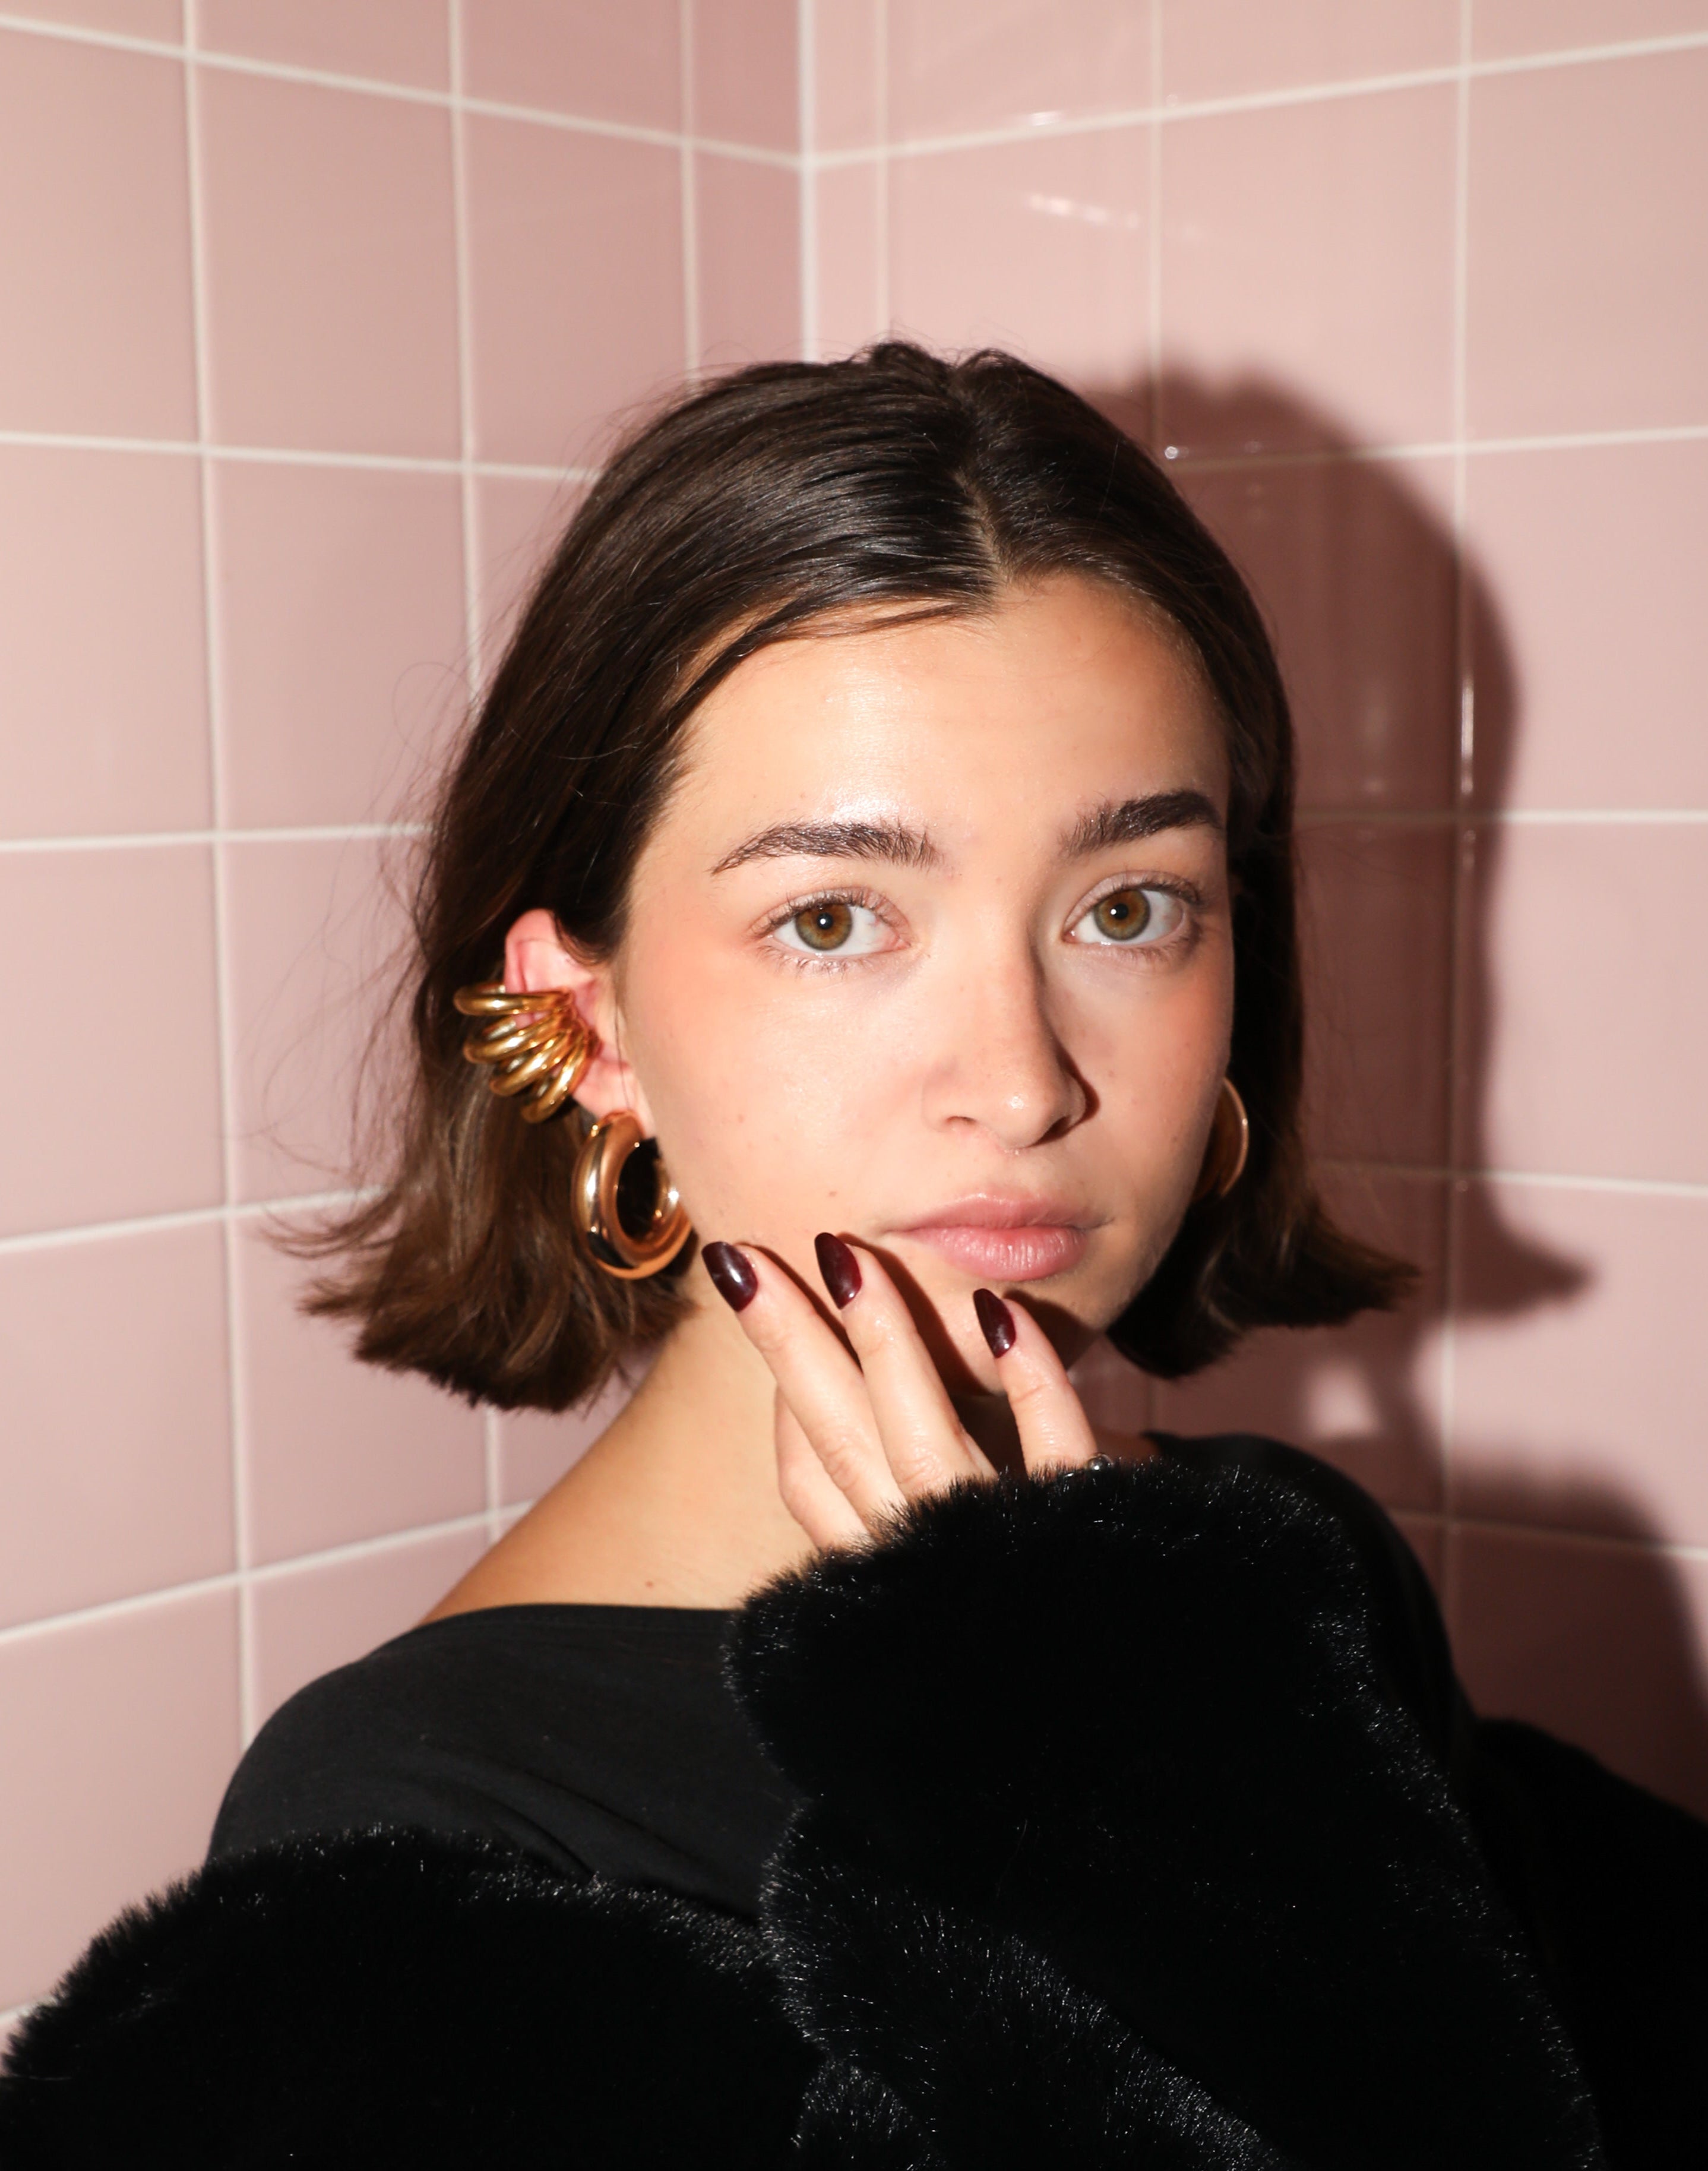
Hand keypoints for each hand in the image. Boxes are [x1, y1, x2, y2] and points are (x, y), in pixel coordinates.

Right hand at [702, 1235, 1101, 1549]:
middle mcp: (924, 1552)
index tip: (762, 1305)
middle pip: (839, 1441)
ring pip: (923, 1443)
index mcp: (888, 1556)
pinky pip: (1054, 1450)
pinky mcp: (1076, 1528)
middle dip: (789, 1341)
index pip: (807, 1478)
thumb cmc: (1037, 1568)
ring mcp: (994, 1541)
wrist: (1121, 1688)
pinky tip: (1005, 1314)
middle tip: (739, 1257)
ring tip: (853, 1258)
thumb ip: (927, 1457)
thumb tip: (890, 1364)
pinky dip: (1032, 1381)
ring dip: (886, 1342)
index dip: (780, 1395)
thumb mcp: (963, 1519)